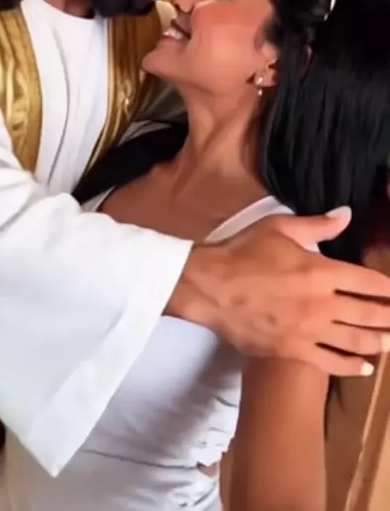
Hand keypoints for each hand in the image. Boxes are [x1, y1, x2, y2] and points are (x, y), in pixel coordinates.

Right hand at [167, 207, 389, 375]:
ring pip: (355, 341)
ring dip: (378, 342)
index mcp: (321, 271)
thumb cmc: (243, 252)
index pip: (369, 282)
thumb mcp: (279, 228)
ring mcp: (309, 331)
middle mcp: (322, 304)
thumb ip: (317, 225)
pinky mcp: (293, 350)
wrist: (210, 287)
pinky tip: (365, 368)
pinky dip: (352, 366)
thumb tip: (347, 214)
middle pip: (368, 314)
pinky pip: (330, 363)